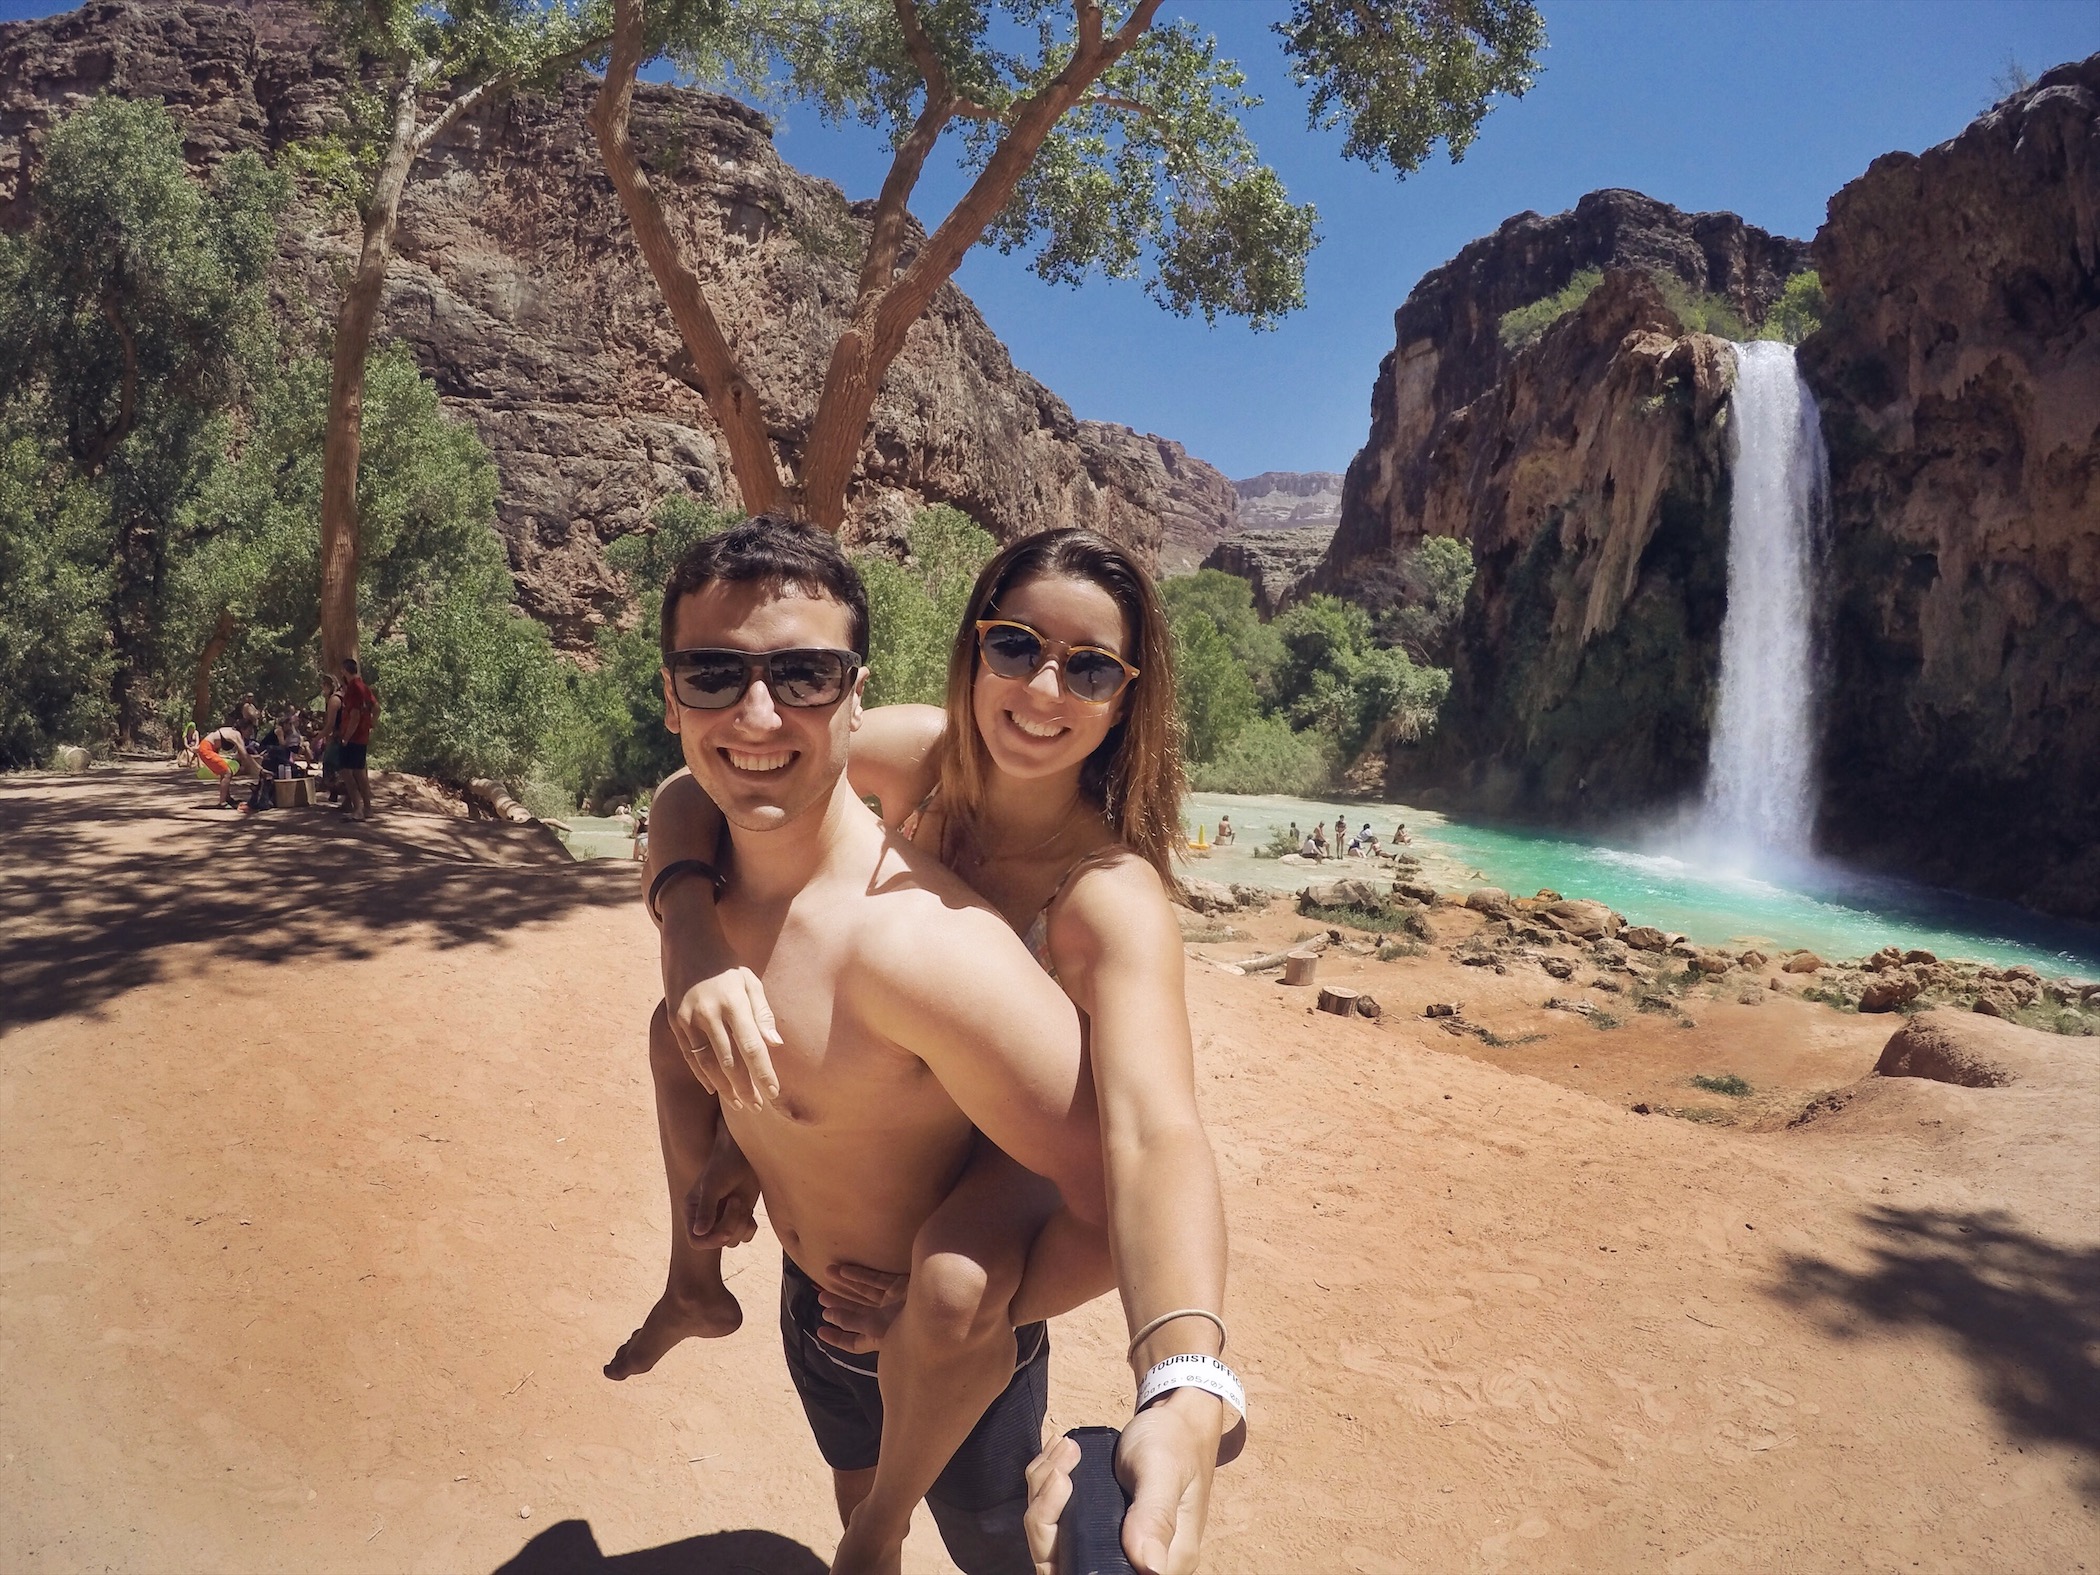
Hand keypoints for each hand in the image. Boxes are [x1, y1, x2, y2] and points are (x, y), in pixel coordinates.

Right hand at [665, 952, 781, 1109]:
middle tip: (757, 1106)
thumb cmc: (726, 964)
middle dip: (745, 1087)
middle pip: (729, 1061)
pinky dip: (703, 1075)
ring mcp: (688, 1019)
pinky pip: (690, 1056)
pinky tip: (715, 1089)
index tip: (774, 1093)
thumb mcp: (750, 981)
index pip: (751, 1046)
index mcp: (734, 1002)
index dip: (763, 1073)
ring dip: (724, 1087)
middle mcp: (709, 1013)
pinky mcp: (675, 1023)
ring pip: (707, 1063)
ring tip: (738, 1103)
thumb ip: (763, 1014)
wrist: (688, 943)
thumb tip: (775, 1045)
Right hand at [683, 1122, 759, 1248]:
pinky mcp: (740, 1216)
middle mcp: (706, 1218)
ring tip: (740, 1199)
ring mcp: (724, 1218)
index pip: (696, 1242)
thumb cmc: (725, 1163)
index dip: (712, 1241)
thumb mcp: (712, 1185)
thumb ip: (706, 1209)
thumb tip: (698, 1233)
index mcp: (692, 1211)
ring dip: (741, 1223)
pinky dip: (750, 1226)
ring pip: (733, 1240)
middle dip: (731, 1225)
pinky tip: (748, 1208)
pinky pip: (745, 1236)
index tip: (726, 1230)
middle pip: (718, 1242)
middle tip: (736, 1200)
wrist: (744, 1152)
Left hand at [814, 1263, 907, 1353]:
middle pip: (857, 1314)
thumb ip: (852, 1322)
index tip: (820, 1332)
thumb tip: (828, 1316)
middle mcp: (886, 1321)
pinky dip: (860, 1275)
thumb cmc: (908, 1325)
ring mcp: (893, 1303)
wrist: (941, 1305)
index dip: (837, 1338)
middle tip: (820, 1298)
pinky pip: (876, 1280)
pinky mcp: (900, 1287)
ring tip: (826, 1273)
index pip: (855, 1342)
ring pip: (864, 1294)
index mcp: (880, 1338)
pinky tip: (844, 1269)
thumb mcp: (876, 1328)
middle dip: (839, 1306)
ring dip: (846, 1285)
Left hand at [1021, 1391, 1221, 1574]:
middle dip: (1047, 1513)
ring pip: (1056, 1541)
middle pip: (1066, 1563)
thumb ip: (1155, 1517)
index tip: (1064, 1487)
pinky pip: (1059, 1520)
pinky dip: (1048, 1487)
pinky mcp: (1100, 1525)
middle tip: (1060, 1467)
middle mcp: (1137, 1560)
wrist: (1178, 1419)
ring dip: (1044, 1495)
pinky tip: (1059, 1457)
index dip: (1068, 1546)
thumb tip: (1149, 1568)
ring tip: (1063, 1453)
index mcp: (1164, 1560)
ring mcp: (1114, 1543)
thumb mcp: (1163, 1472)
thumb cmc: (1176, 1442)